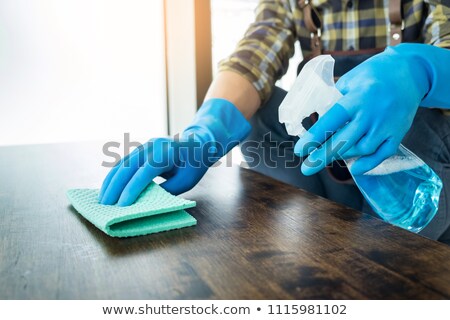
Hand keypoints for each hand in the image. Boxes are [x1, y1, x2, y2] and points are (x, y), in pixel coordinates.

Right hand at [99, 99, 250, 205]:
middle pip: (129, 165)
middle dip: (116, 186)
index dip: (133, 188)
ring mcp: (145, 146)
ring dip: (111, 181)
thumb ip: (166, 190)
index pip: (146, 171)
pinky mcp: (140, 149)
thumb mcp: (186, 181)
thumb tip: (145, 203)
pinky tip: (107, 187)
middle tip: (106, 205)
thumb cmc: (194, 165)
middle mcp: (154, 146)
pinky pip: (124, 162)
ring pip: (123, 163)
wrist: (197, 143)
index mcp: (168, 153)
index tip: (123, 204)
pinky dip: (114, 175)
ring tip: (103, 199)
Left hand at [294, 44, 431, 175]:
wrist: (409, 71)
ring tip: (329, 155)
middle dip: (322, 156)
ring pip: (362, 149)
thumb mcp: (350, 81)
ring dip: (343, 155)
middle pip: (344, 141)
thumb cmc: (373, 74)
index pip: (332, 120)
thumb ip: (335, 101)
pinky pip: (383, 154)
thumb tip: (318, 123)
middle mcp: (372, 114)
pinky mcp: (398, 132)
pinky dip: (369, 164)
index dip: (314, 136)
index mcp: (357, 98)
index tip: (300, 150)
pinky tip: (355, 168)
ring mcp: (387, 125)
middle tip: (306, 168)